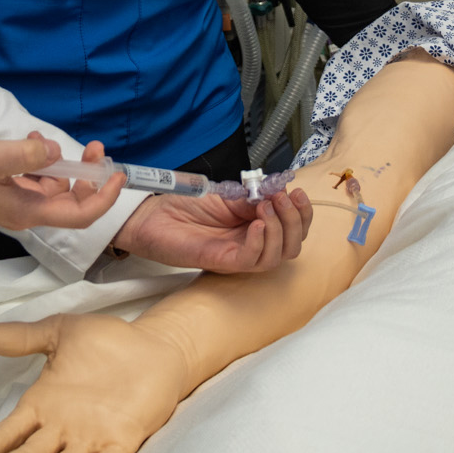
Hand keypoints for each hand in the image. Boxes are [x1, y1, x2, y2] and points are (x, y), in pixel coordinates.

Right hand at [0, 133, 122, 231]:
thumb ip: (25, 155)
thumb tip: (54, 151)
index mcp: (26, 212)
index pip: (79, 215)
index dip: (104, 198)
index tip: (117, 175)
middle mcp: (26, 212)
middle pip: (72, 201)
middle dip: (88, 175)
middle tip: (93, 146)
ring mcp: (17, 203)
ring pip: (56, 188)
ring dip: (61, 164)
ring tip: (42, 137)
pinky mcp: (8, 191)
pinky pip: (38, 180)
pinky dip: (41, 162)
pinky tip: (30, 140)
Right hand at [0, 312, 191, 452]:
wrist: (156, 347)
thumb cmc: (108, 341)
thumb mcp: (60, 332)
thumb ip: (22, 337)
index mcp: (45, 403)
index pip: (16, 427)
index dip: (2, 438)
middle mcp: (64, 427)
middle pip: (36, 452)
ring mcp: (92, 437)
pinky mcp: (122, 441)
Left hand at [111, 187, 311, 272]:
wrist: (152, 215)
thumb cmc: (185, 206)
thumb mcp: (227, 195)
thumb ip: (252, 196)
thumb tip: (278, 192)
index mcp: (256, 227)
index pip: (293, 229)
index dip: (301, 213)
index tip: (296, 191)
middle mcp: (251, 244)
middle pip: (291, 245)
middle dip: (295, 220)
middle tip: (283, 199)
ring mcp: (237, 254)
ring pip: (276, 257)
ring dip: (280, 229)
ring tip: (267, 207)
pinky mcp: (221, 261)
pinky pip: (250, 260)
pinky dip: (260, 242)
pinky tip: (257, 224)